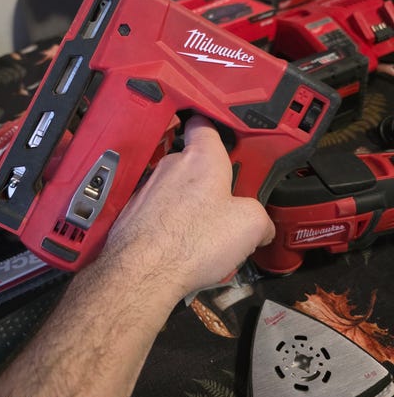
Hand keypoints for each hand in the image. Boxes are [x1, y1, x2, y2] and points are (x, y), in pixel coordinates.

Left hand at [103, 115, 274, 296]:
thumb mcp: (250, 225)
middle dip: (209, 183)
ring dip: (189, 206)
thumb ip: (261, 218)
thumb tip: (263, 226)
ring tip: (202, 237)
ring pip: (176, 190)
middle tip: (225, 208)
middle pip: (193, 164)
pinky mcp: (134, 211)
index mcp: (202, 158)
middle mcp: (171, 166)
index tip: (219, 132)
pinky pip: (159, 211)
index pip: (204, 125)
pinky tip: (180, 248)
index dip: (213, 126)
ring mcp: (148, 187)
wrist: (142, 271)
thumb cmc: (192, 241)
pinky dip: (170, 224)